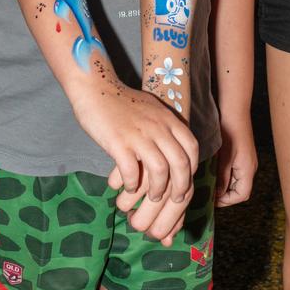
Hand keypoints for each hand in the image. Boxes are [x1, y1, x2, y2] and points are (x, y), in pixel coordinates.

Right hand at [72, 79, 197, 237]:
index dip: (192, 168)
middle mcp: (158, 126)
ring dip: (158, 190)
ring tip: (153, 197)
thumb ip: (165, 126)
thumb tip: (175, 148)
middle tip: (176, 199)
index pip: (191, 146)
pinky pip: (131, 171)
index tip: (186, 180)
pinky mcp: (118, 142)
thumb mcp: (152, 110)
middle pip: (180, 162)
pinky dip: (132, 185)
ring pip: (160, 170)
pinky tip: (128, 188)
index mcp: (168, 118)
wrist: (97, 89)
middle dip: (181, 186)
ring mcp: (139, 134)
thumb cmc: (123, 103)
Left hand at [215, 116, 257, 206]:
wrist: (234, 110)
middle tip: (208, 191)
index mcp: (248, 169)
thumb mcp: (224, 158)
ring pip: (236, 180)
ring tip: (209, 181)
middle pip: (240, 189)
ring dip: (224, 183)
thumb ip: (222, 178)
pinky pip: (235, 170)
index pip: (242, 195)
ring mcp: (246, 160)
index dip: (227, 200)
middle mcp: (250, 166)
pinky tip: (213, 169)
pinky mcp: (242, 154)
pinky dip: (225, 174)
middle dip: (224, 193)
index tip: (212, 199)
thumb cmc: (229, 132)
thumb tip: (218, 195)